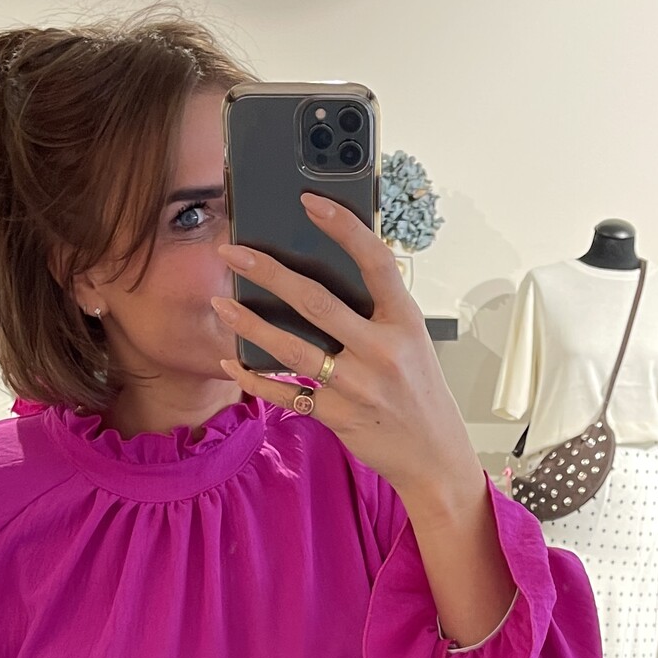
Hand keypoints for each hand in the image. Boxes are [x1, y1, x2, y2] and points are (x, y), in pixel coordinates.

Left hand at [211, 192, 481, 515]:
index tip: (310, 202)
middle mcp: (382, 351)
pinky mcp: (339, 416)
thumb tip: (324, 275)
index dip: (343, 227)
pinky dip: (255, 378)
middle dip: (268, 272)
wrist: (435, 456)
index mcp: (405, 321)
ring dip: (251, 323)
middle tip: (233, 252)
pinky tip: (232, 362)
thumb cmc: (420, 392)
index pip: (375, 261)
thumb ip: (378, 312)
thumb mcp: (413, 342)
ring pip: (293, 349)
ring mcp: (359, 387)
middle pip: (316, 302)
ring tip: (221, 303)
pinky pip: (287, 395)